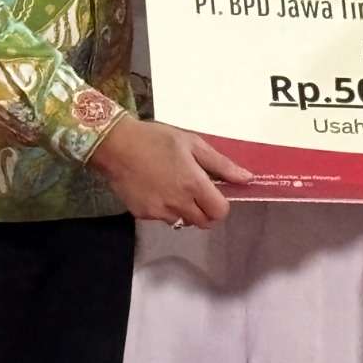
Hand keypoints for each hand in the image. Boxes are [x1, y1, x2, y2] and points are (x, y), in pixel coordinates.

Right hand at [88, 117, 252, 227]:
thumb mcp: (192, 144)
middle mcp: (178, 203)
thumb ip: (221, 164)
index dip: (221, 205)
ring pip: (183, 222)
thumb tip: (247, 179)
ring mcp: (159, 212)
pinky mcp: (142, 215)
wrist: (116, 146)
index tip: (215, 194)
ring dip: (186, 211)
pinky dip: (166, 209)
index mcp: (194, 184)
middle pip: (203, 222)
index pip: (220, 212)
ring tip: (175, 188)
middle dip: (206, 211)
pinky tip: (157, 189)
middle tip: (198, 192)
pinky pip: (163, 219)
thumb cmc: (157, 139)